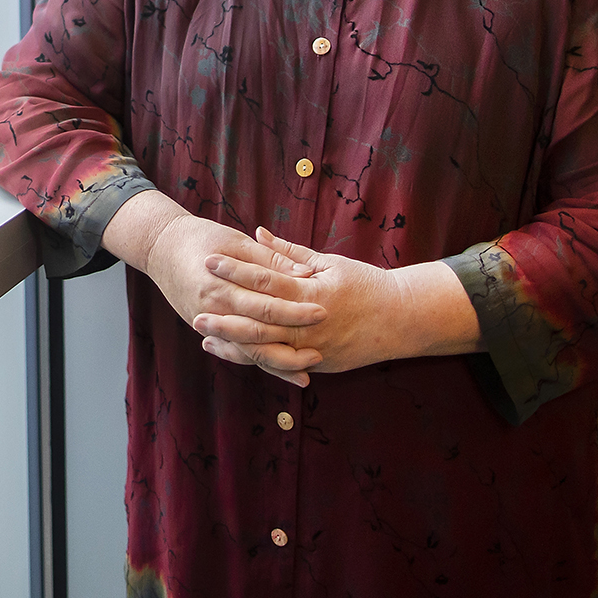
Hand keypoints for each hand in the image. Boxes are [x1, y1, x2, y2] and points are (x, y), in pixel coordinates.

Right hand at [102, 192, 327, 385]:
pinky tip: (278, 371)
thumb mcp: (235, 240)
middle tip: (320, 352)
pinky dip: (256, 362)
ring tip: (305, 374)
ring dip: (275, 364)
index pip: (265, 303)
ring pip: (246, 351)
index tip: (323, 312)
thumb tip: (306, 273)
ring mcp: (207, 323)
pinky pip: (234, 351)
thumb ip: (270, 258)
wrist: (159, 248)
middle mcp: (213, 309)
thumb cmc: (200, 237)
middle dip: (290, 344)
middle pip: (257, 334)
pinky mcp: (205, 329)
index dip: (295, 309)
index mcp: (222, 284)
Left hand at [199, 228, 482, 380]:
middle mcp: (311, 322)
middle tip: (195, 307)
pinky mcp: (317, 363)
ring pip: (265, 348)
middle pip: (259, 320)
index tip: (210, 260)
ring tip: (204, 336)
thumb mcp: (331, 263)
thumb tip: (259, 232)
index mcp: (313, 291)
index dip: (236, 270)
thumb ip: (290, 253)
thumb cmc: (366, 285)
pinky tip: (232, 354)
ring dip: (233, 342)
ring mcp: (314, 346)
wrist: (402, 320)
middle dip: (225, 314)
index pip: (266, 279)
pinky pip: (279, 364)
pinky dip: (254, 359)